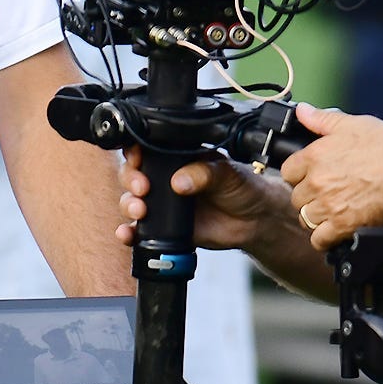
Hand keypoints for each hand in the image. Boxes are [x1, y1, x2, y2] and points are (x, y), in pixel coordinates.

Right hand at [116, 153, 298, 250]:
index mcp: (178, 158)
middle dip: (130, 180)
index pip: (147, 149)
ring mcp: (163, 203)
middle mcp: (165, 179)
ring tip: (140, 210)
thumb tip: (178, 182)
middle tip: (142, 188)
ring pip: (131, 201)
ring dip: (128, 205)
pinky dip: (129, 233)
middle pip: (132, 174)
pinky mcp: (164, 228)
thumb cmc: (243, 188)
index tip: (137, 160)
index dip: (135, 153)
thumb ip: (203, 174)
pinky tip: (128, 234)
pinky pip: (140, 230)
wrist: (255, 220)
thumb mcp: (226, 173)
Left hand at [282, 107, 382, 249]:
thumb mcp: (353, 124)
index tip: (311, 176)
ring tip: (331, 211)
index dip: (299, 174)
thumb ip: (322, 120)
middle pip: (296, 197)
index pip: (287, 172)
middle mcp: (317, 182)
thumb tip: (301, 111)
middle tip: (326, 193)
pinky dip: (324, 238)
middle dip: (308, 196)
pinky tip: (334, 231)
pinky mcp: (344, 226)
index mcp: (315, 157)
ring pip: (305, 218)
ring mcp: (329, 206)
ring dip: (316, 217)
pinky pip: (319, 239)